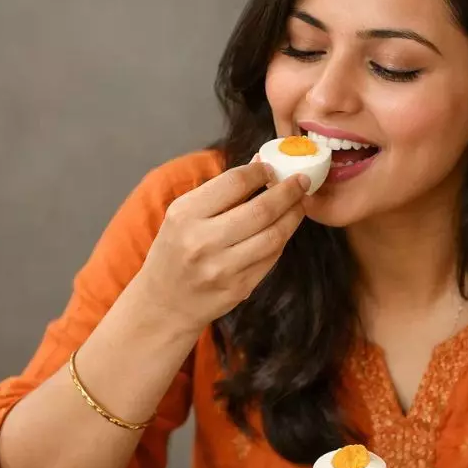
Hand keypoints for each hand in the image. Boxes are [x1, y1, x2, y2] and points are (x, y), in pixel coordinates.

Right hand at [133, 158, 308, 331]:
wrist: (165, 302)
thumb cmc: (175, 250)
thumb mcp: (183, 215)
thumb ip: (220, 192)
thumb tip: (259, 165)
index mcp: (186, 215)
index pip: (234, 182)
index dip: (260, 171)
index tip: (271, 168)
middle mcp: (203, 241)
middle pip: (261, 209)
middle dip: (288, 191)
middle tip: (301, 181)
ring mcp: (223, 268)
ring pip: (274, 235)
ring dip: (293, 215)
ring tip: (299, 203)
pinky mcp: (239, 288)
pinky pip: (272, 258)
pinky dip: (282, 239)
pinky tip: (284, 228)